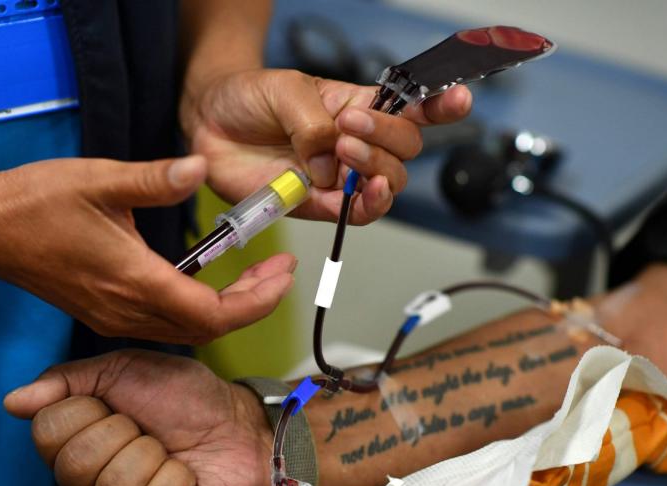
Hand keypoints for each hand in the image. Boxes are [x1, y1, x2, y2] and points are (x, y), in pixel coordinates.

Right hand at [0, 156, 295, 344]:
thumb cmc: (35, 202)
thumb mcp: (100, 179)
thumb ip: (156, 178)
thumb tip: (201, 168)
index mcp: (133, 280)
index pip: (213, 313)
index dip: (257, 300)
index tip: (282, 274)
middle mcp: (126, 309)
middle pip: (207, 328)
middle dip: (252, 304)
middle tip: (278, 272)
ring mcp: (113, 316)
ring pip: (186, 331)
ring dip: (226, 309)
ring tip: (254, 276)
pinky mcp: (103, 312)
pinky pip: (163, 326)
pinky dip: (196, 311)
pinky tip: (205, 282)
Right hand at [3, 350, 273, 485]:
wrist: (243, 423)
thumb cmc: (187, 398)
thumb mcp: (124, 370)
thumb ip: (68, 380)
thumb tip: (12, 402)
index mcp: (75, 445)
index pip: (48, 431)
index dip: (90, 409)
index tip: (119, 404)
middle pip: (75, 464)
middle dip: (123, 433)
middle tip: (149, 431)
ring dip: (153, 457)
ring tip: (169, 454)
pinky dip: (178, 482)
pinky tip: (186, 478)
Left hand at [182, 69, 471, 223]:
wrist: (209, 124)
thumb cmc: (249, 97)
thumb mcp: (283, 90)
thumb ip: (313, 122)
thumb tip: (329, 162)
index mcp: (357, 106)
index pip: (409, 108)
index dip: (439, 106)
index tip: (457, 101)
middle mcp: (356, 143)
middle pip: (405, 149)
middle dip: (387, 139)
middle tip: (349, 128)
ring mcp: (340, 176)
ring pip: (387, 183)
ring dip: (376, 170)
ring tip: (345, 153)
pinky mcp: (319, 204)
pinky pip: (357, 214)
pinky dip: (366, 206)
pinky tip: (362, 192)